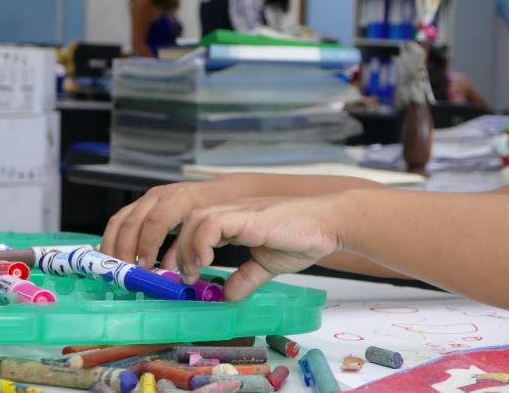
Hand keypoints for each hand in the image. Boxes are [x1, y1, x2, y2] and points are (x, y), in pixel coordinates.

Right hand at [100, 181, 227, 268]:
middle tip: (127, 273)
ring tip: (116, 268)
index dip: (147, 245)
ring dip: (114, 246)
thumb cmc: (221, 212)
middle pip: (133, 221)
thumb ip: (191, 250)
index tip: (144, 267)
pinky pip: (121, 219)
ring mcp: (149, 198)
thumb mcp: (212, 230)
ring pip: (121, 219)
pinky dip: (114, 239)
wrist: (222, 192)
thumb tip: (169, 271)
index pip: (157, 221)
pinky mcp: (143, 203)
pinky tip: (115, 257)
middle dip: (125, 249)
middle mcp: (162, 195)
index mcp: (182, 199)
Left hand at [171, 195, 341, 300]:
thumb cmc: (304, 238)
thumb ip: (246, 278)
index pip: (197, 228)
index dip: (183, 249)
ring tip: (192, 272)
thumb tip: (227, 297)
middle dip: (178, 249)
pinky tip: (205, 262)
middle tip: (183, 278)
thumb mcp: (267, 265)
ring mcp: (240, 212)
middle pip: (189, 220)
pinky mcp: (249, 216)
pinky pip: (212, 223)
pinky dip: (202, 242)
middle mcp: (233, 213)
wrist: (330, 224)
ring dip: (187, 247)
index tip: (182, 275)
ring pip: (195, 218)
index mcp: (236, 222)